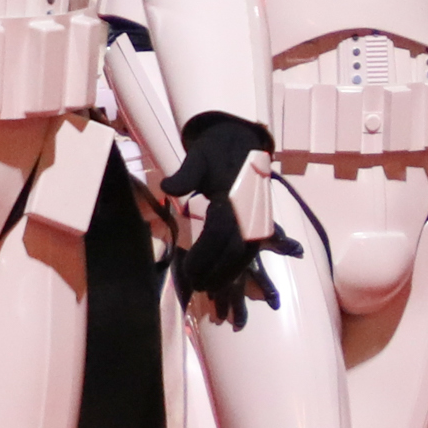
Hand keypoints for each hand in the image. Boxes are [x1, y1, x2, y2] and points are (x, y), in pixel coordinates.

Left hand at [166, 112, 291, 323]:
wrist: (241, 138)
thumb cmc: (216, 149)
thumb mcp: (199, 157)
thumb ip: (185, 174)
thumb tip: (167, 187)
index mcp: (234, 196)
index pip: (220, 234)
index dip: (205, 257)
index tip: (188, 272)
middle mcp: (250, 210)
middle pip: (235, 250)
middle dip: (217, 272)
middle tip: (197, 287)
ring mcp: (257, 217)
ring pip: (246, 254)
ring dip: (229, 274)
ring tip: (210, 289)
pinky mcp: (259, 221)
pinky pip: (251, 249)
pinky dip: (239, 266)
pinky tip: (226, 278)